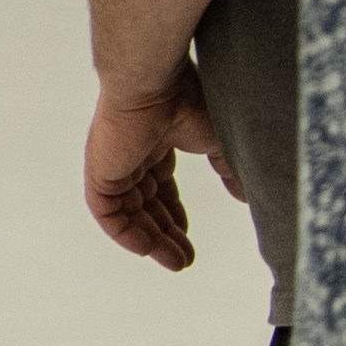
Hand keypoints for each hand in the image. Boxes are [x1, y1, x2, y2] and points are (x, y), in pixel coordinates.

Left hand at [83, 67, 215, 271]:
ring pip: (127, 212)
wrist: (155, 83)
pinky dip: (124, 233)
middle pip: (144, 203)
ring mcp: (113, 161)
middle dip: (165, 233)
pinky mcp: (99, 170)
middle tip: (184, 260)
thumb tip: (247, 197)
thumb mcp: (219, 142)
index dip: (174, 214)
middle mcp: (131, 152)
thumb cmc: (188, 100)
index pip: (160, 186)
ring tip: (176, 263)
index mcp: (155, 141)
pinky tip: (147, 250)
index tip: (190, 237)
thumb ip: (230, 170)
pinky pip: (105, 211)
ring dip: (150, 240)